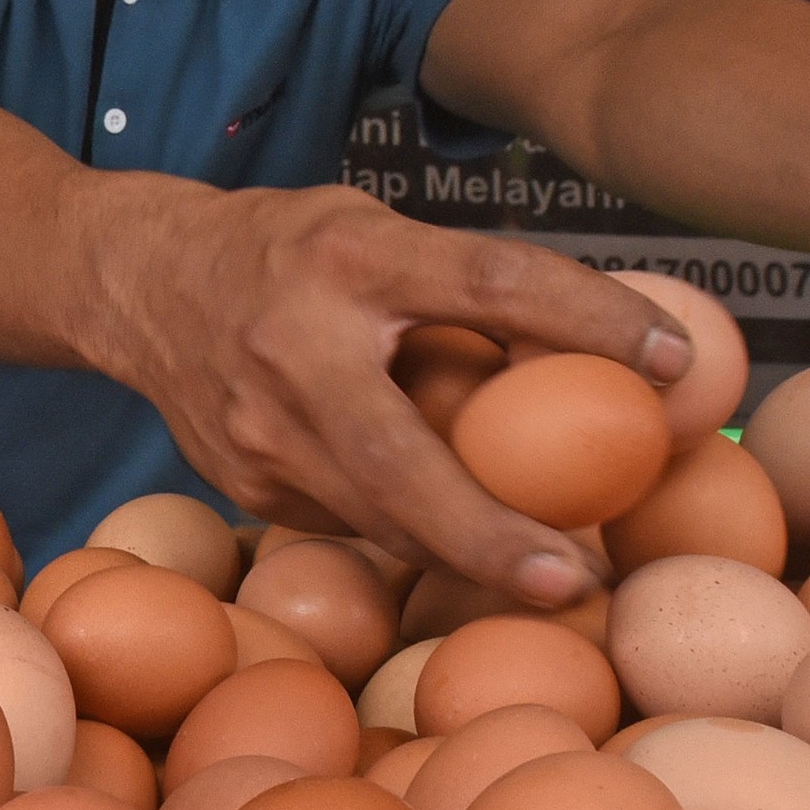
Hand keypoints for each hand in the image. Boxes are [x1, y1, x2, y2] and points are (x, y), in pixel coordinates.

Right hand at [110, 181, 693, 605]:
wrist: (135, 281)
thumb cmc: (287, 251)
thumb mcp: (373, 231)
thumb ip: (462, 283)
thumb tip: (604, 344)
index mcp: (349, 257)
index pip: (490, 283)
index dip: (588, 319)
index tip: (674, 363)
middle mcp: (295, 347)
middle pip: (406, 462)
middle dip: (492, 536)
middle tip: (577, 579)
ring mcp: (258, 428)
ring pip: (378, 516)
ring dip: (466, 556)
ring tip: (551, 579)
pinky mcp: (244, 481)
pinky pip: (349, 519)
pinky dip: (411, 533)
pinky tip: (458, 544)